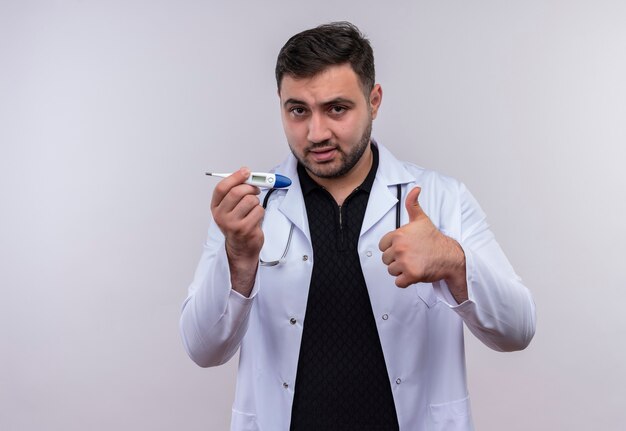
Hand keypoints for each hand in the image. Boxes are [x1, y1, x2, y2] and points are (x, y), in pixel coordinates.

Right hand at [211, 167, 264, 295]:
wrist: (241, 248)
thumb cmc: (238, 224)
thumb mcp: (232, 207)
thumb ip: (237, 190)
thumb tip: (247, 173)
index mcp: (216, 207)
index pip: (222, 188)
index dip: (235, 177)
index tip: (246, 171)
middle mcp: (221, 216)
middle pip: (237, 192)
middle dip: (250, 187)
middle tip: (256, 189)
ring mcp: (233, 224)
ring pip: (250, 200)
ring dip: (256, 201)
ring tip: (253, 209)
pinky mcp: (245, 229)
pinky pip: (259, 211)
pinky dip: (261, 212)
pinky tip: (255, 219)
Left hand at [378, 187, 467, 302]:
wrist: (450, 256)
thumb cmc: (434, 239)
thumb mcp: (421, 219)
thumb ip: (413, 204)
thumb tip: (415, 189)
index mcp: (399, 234)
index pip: (382, 246)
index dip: (392, 248)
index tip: (405, 247)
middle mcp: (400, 247)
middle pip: (386, 260)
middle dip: (397, 260)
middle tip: (411, 256)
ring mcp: (405, 261)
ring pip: (391, 271)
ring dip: (401, 270)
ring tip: (414, 263)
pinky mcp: (411, 275)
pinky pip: (398, 282)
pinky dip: (406, 281)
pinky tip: (415, 272)